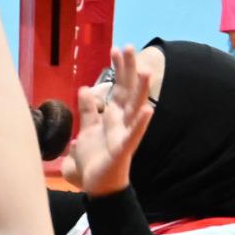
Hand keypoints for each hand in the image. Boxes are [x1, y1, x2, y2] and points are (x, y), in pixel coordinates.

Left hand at [63, 46, 154, 196]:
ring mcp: (125, 135)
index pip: (117, 87)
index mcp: (112, 117)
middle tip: (129, 47)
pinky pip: (134, 135)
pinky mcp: (124, 149)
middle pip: (127, 91)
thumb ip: (87, 111)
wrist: (96, 188)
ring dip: (141, 90)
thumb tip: (85, 89)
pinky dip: (141, 123)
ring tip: (146, 71)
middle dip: (128, 69)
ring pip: (135, 108)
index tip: (116, 48)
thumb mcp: (86, 132)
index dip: (117, 69)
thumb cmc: (94, 160)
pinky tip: (149, 110)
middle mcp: (121, 122)